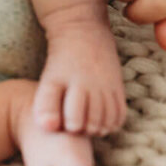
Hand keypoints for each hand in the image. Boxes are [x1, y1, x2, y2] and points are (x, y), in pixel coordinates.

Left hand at [33, 1, 125, 135]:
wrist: (85, 35)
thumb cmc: (62, 63)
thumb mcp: (49, 81)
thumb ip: (45, 105)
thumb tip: (49, 128)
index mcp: (75, 85)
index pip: (75, 121)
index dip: (69, 126)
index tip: (64, 121)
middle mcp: (96, 87)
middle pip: (94, 125)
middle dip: (83, 130)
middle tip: (76, 125)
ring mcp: (110, 87)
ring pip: (108, 123)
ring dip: (97, 129)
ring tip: (86, 124)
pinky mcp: (119, 88)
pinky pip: (120, 116)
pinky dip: (111, 124)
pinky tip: (100, 120)